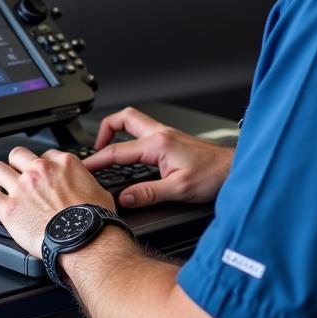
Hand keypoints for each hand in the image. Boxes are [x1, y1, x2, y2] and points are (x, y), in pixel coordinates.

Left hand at [0, 146, 114, 257]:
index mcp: (62, 163)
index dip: (41, 164)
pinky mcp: (9, 208)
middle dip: (16, 163)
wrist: (84, 240)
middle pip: (18, 155)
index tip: (40, 172)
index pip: (45, 155)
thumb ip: (85, 182)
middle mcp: (39, 171)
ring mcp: (22, 187)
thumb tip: (85, 185)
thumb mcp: (98, 191)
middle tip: (15, 171)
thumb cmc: (93, 220)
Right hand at [85, 107, 233, 208]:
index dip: (97, 160)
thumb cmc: (213, 175)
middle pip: (124, 118)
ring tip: (107, 149)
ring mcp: (166, 135)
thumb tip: (125, 199)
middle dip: (104, 129)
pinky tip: (132, 154)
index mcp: (158, 144)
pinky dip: (131, 139)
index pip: (118, 151)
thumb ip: (149, 194)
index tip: (83, 168)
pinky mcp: (172, 140)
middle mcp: (161, 134)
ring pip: (134, 122)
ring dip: (117, 131)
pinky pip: (144, 133)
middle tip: (95, 149)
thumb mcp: (179, 189)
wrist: (233, 169)